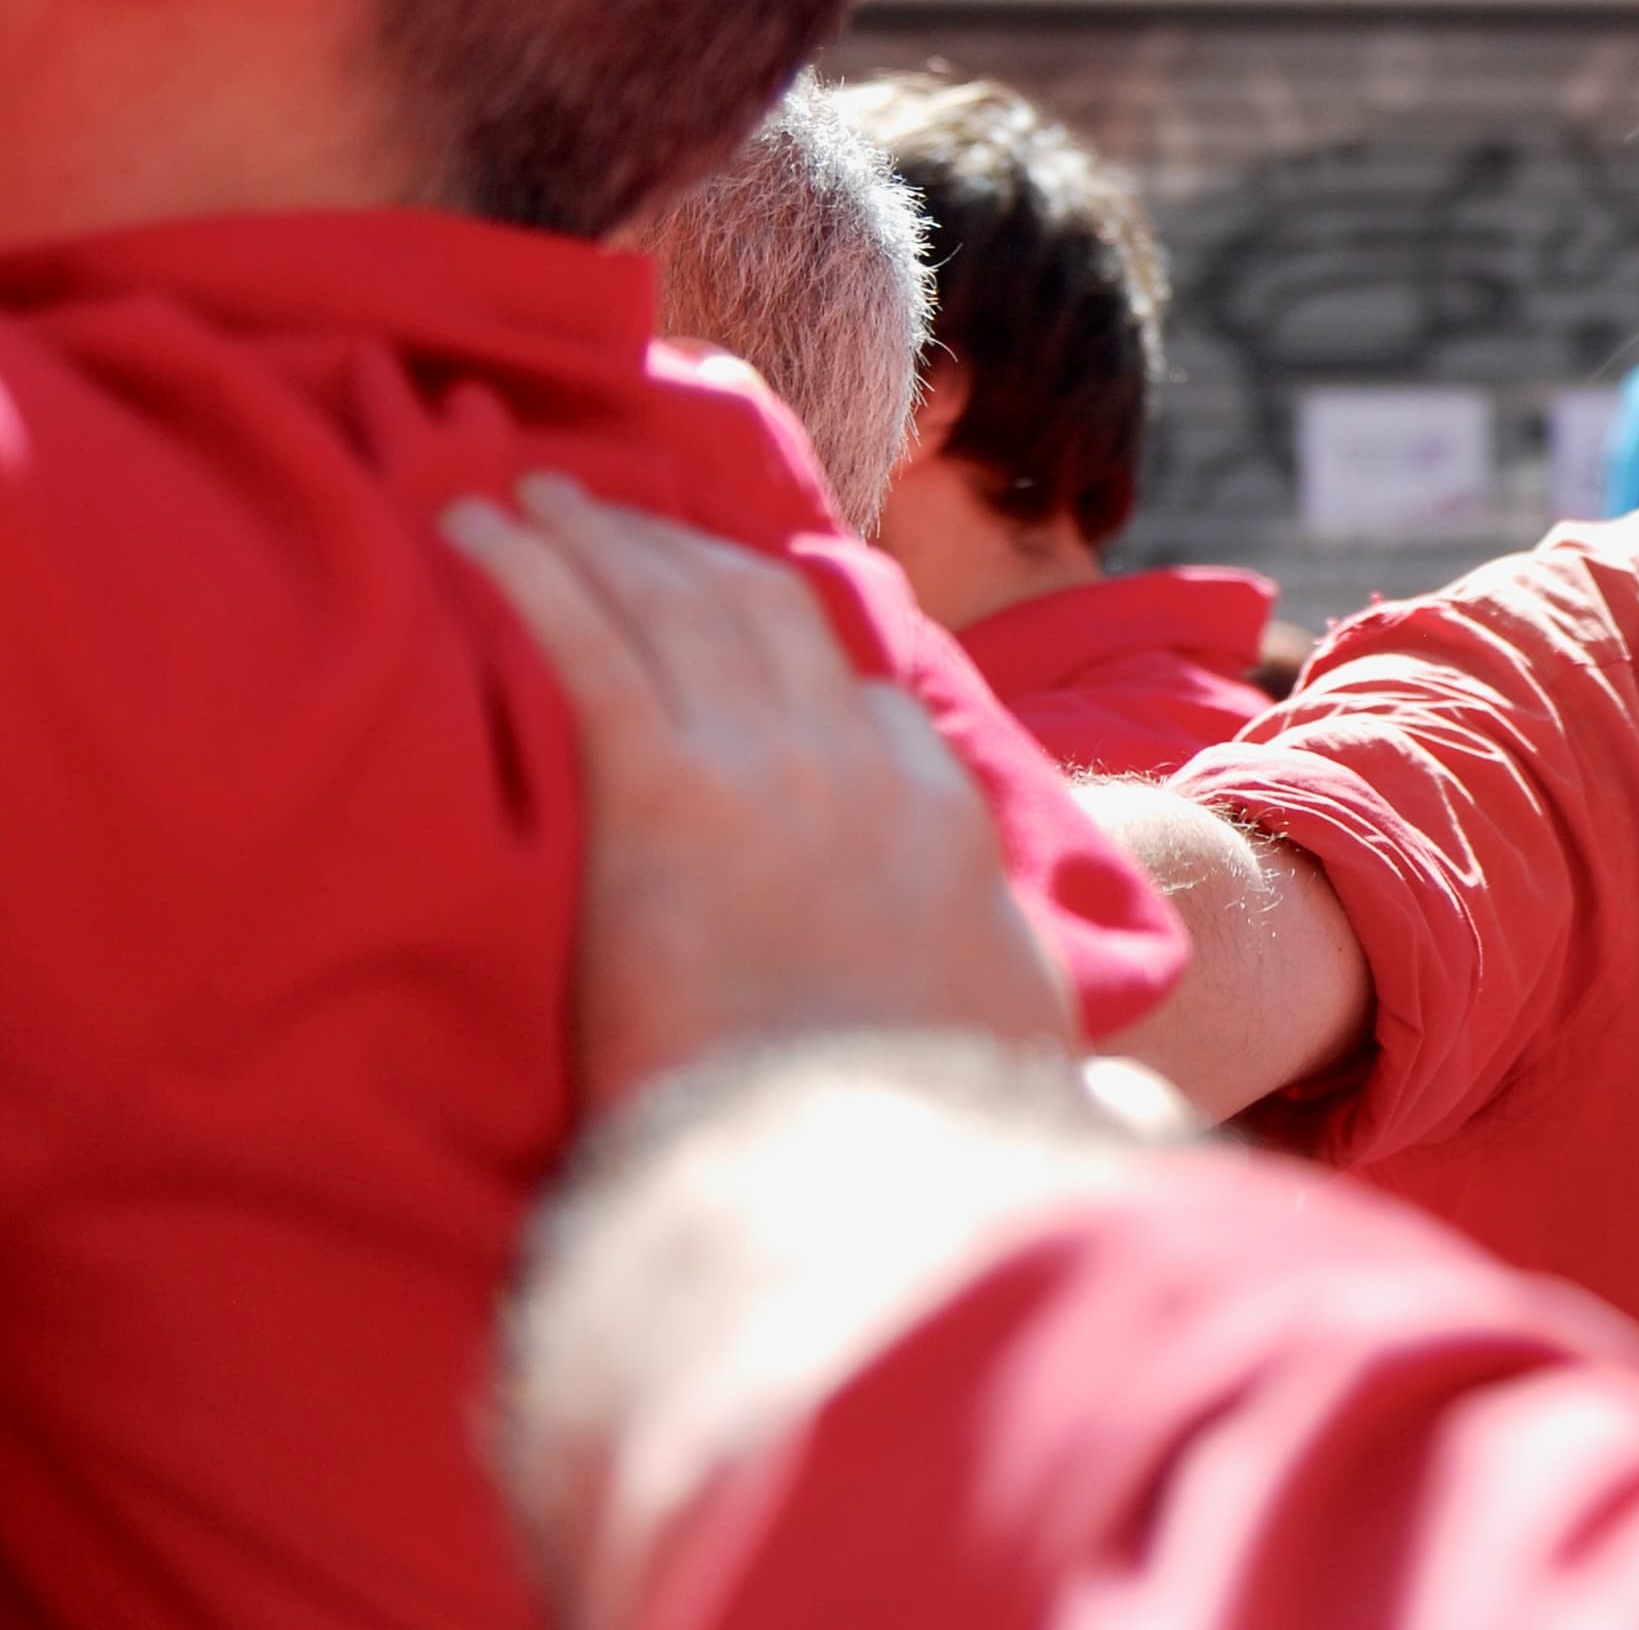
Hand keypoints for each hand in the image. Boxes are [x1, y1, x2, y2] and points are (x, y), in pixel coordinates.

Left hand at [444, 475, 1070, 1113]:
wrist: (870, 1174)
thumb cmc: (930, 1140)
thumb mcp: (1024, 1077)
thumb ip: (1055, 1063)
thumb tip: (1129, 1118)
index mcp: (941, 814)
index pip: (864, 689)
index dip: (785, 636)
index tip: (727, 610)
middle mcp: (862, 763)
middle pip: (763, 614)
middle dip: (680, 551)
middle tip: (602, 514)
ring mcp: (771, 770)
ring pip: (680, 606)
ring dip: (601, 538)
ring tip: (533, 499)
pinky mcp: (669, 798)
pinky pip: (594, 648)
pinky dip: (533, 576)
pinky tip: (475, 537)